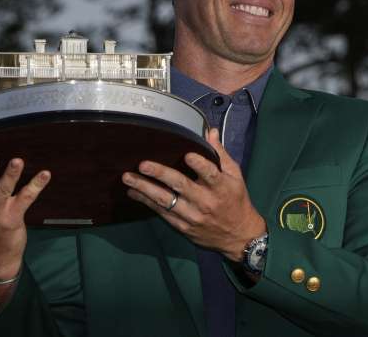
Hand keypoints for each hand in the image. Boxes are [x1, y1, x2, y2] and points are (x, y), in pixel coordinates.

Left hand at [122, 128, 265, 260]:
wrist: (239, 236)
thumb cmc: (236, 200)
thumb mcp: (235, 176)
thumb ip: (221, 154)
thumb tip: (210, 132)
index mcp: (221, 187)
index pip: (210, 174)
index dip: (199, 165)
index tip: (187, 155)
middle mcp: (205, 202)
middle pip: (181, 186)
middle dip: (160, 174)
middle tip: (142, 164)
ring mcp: (192, 216)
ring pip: (165, 201)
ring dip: (144, 189)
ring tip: (128, 178)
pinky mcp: (183, 227)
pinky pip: (162, 213)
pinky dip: (146, 202)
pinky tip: (133, 193)